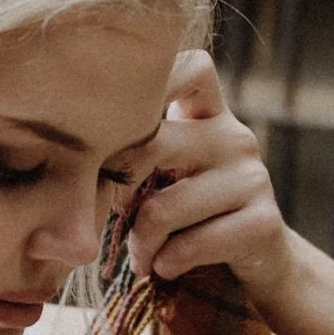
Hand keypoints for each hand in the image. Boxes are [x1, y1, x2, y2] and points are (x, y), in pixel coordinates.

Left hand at [124, 51, 297, 298]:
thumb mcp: (164, 174)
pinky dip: (167, 263)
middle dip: (115, 190)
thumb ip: (134, 154)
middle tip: (106, 218)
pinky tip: (166, 267)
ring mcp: (254, 177)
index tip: (112, 110)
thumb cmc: (190, 215)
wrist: (255, 262)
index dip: (157, 76)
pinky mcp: (263, 222)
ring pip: (163, 207)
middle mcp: (234, 136)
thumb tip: (71, 162)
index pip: (192, 67)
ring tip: (140, 256)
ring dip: (140, 243)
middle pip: (152, 145)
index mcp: (208, 115)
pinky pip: (190, 245)